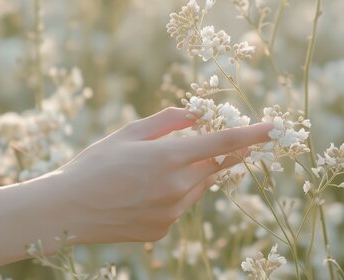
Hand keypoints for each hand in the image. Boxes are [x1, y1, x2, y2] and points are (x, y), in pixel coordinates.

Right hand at [55, 107, 272, 243]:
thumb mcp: (129, 133)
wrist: (68, 209)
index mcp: (169, 158)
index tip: (274, 128)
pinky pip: (182, 206)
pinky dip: (176, 194)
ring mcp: (172, 212)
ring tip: (159, 170)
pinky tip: (146, 193)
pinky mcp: (164, 229)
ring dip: (194, 173)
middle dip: (224, 153)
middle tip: (220, 143)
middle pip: (217, 165)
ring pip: (200, 186)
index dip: (253, 134)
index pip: (224, 143)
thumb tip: (197, 114)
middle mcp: (177, 187)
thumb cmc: (95, 164)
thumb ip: (168, 121)